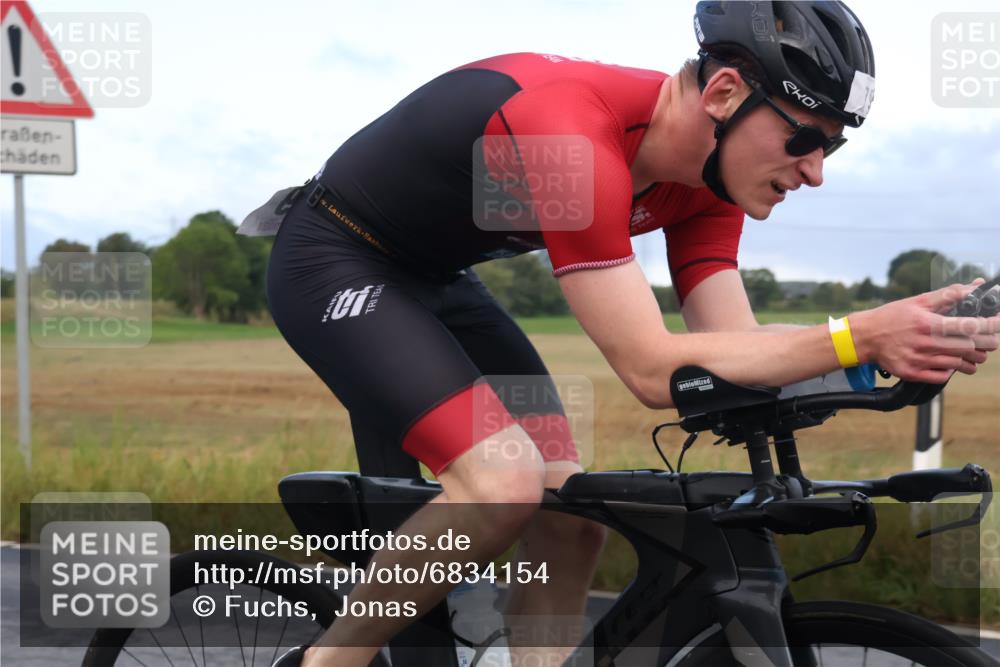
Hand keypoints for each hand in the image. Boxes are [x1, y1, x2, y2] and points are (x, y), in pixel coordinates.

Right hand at [852, 281, 999, 383]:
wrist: (864, 337)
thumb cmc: (892, 316)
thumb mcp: (918, 301)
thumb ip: (949, 295)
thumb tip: (975, 286)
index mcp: (928, 323)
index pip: (969, 326)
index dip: (990, 325)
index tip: (998, 322)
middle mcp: (924, 343)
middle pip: (969, 347)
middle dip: (987, 343)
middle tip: (992, 340)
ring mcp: (919, 361)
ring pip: (959, 364)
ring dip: (973, 359)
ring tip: (975, 352)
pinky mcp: (913, 374)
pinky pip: (943, 376)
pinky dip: (953, 370)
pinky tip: (953, 362)